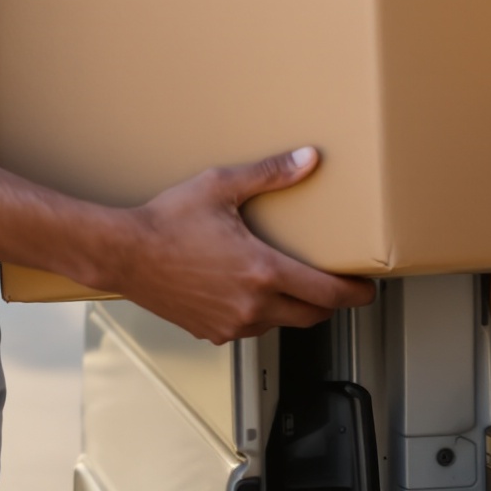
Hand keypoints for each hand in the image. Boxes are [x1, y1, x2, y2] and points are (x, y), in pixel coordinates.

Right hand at [100, 146, 376, 342]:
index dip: (354, 294)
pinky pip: (249, 329)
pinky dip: (258, 314)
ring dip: (292, 308)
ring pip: (280, 324)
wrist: (123, 253)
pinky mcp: (211, 332)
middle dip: (329, 304)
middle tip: (337, 288)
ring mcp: (231, 323)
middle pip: (311, 316)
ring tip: (289, 284)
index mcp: (262, 271)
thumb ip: (270, 174)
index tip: (367, 290)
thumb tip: (308, 159)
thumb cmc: (167, 221)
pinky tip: (247, 292)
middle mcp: (252, 305)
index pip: (326, 293)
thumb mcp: (222, 187)